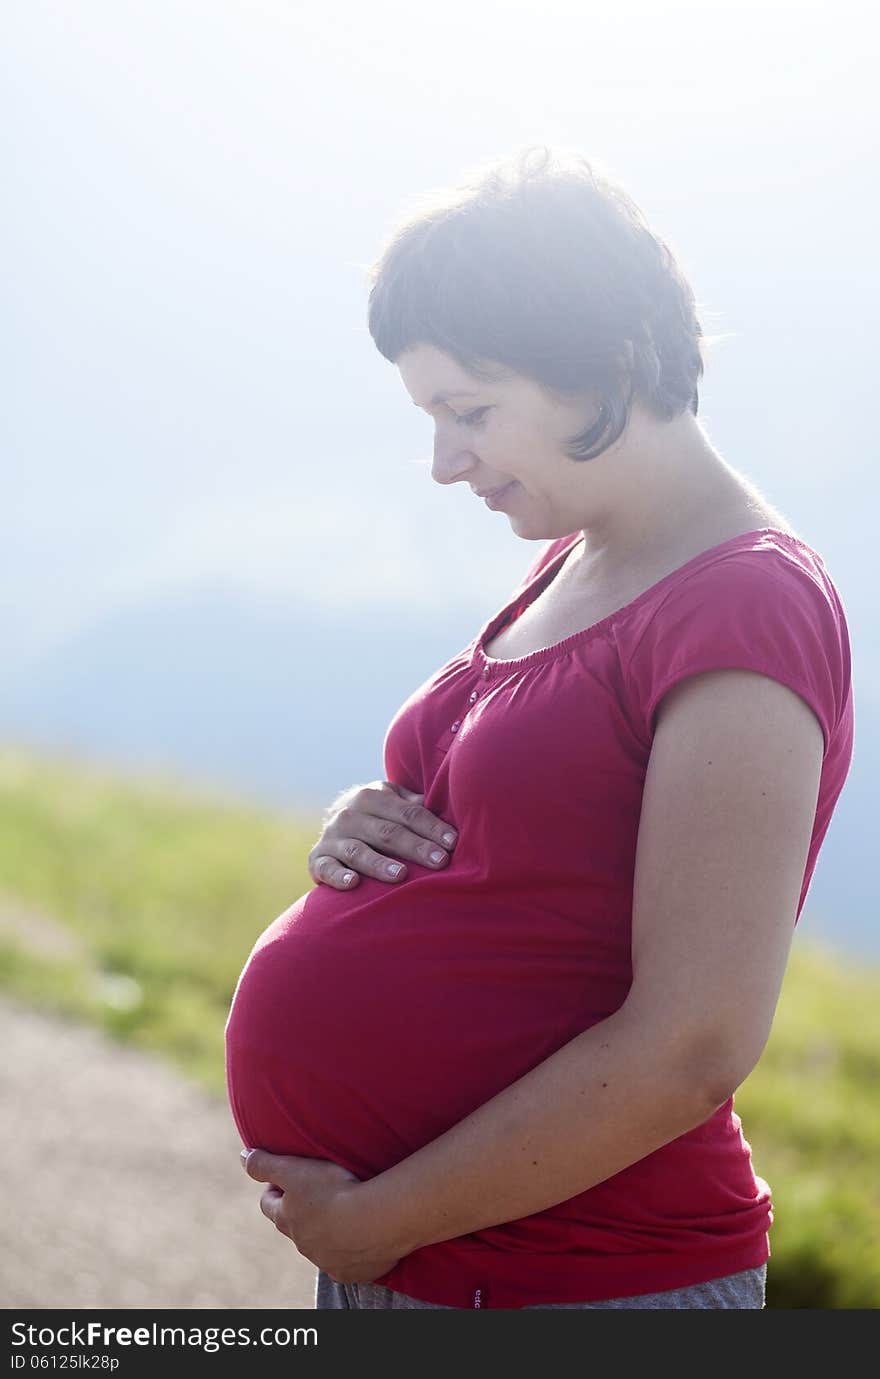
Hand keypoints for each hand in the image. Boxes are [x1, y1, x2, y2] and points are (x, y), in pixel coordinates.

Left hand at [241, 1149, 403, 1283]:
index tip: (284, 1178)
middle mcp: (301, 1244)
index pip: (268, 1204)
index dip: (273, 1189)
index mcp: (286, 1219)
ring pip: (317, 1245)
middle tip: (314, 1193)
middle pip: (292, 1227)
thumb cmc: (332, 1191)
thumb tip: (243, 1156)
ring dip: (323, 1230)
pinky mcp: (347, 1272)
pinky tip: (359, 1234)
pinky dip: (346, 1249)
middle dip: (298, 1211)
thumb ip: (264, 1164)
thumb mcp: (294, 1170)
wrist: (372, 1223)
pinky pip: (342, 1261)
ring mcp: (324, 1260)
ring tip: (342, 1212)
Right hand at [307, 779, 457, 889]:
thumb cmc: (378, 817)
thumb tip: (451, 811)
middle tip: (440, 861)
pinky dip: (338, 876)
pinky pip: (327, 869)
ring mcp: (332, 837)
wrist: (334, 827)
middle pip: (388, 832)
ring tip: (401, 875)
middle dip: (415, 847)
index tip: (453, 843)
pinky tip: (353, 883)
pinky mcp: (317, 860)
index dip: (432, 827)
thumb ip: (416, 807)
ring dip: (380, 863)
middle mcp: (349, 814)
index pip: (408, 813)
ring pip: (359, 851)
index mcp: (372, 796)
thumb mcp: (394, 803)